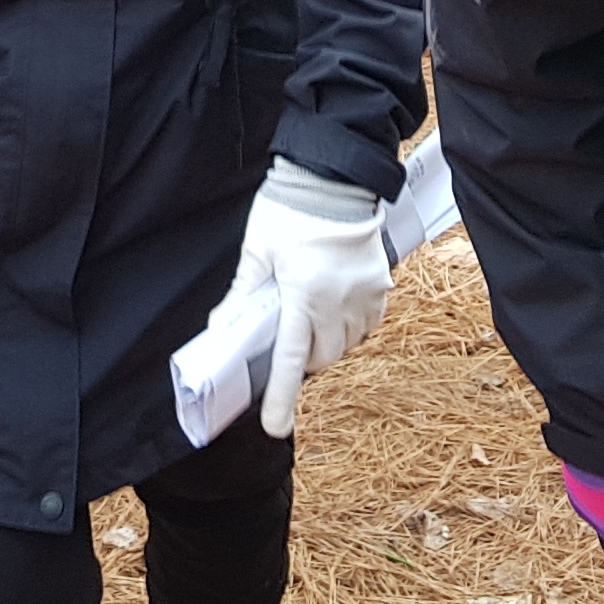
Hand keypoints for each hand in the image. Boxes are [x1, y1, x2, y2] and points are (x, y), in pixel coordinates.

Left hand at [195, 159, 394, 437]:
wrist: (335, 176)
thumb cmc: (291, 208)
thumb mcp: (258, 249)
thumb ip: (243, 292)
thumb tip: (222, 327)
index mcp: (304, 293)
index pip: (290, 359)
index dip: (281, 396)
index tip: (275, 426)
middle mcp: (339, 300)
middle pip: (321, 357)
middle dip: (302, 359)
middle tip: (286, 337)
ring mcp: (365, 294)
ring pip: (345, 344)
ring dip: (325, 343)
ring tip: (309, 316)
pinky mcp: (381, 285)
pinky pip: (366, 325)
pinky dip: (349, 327)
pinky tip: (334, 308)